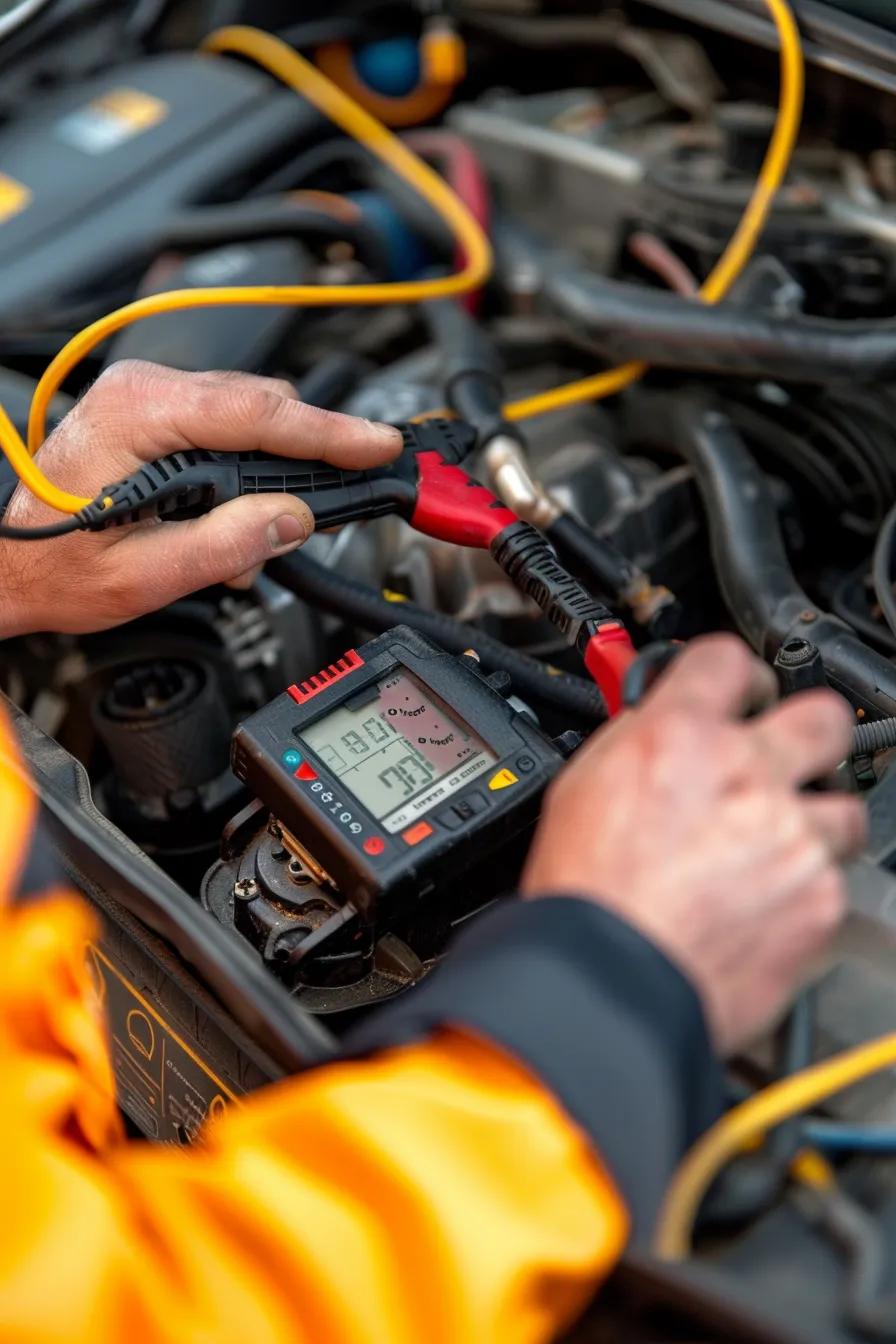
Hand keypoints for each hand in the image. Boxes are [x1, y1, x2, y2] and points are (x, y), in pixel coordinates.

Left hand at [0, 360, 401, 635]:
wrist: (8, 563)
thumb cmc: (54, 566)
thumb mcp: (146, 574)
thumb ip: (226, 543)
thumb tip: (292, 519)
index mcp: (139, 415)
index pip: (258, 413)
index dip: (328, 432)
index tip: (377, 445)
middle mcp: (144, 391)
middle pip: (262, 407)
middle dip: (301, 463)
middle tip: (321, 514)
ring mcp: (150, 397)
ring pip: (250, 419)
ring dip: (268, 477)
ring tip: (250, 541)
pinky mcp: (157, 414)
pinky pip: (227, 429)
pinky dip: (245, 474)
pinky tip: (230, 521)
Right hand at [521, 635, 866, 1054]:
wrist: (611, 982)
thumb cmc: (586, 897)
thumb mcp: (581, 788)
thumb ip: (638, 745)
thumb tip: (661, 730)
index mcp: (679, 735)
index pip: (727, 659)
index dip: (734, 675)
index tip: (738, 693)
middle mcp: (747, 773)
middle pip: (823, 716)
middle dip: (807, 732)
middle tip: (784, 757)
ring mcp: (793, 836)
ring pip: (844, 806)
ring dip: (812, 822)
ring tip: (773, 851)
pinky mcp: (819, 898)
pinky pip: (833, 878)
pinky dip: (804, 889)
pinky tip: (762, 904)